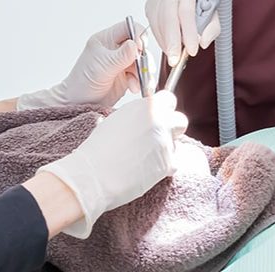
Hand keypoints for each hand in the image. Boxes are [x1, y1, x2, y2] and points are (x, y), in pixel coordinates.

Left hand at [17, 21, 144, 110]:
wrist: (78, 103)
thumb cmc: (84, 82)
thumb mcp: (102, 67)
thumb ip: (120, 56)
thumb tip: (135, 44)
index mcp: (106, 39)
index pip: (128, 27)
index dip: (138, 35)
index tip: (140, 49)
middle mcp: (115, 48)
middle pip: (138, 44)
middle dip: (143, 57)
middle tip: (143, 68)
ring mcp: (122, 62)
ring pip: (142, 60)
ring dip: (143, 72)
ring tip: (137, 84)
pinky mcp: (126, 76)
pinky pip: (141, 74)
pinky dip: (141, 81)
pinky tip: (134, 88)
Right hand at [39, 91, 187, 236]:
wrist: (94, 173)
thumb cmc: (100, 147)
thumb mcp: (120, 118)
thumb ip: (140, 114)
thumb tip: (148, 117)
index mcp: (148, 106)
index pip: (170, 100)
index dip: (164, 109)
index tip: (159, 116)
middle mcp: (161, 121)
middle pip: (180, 121)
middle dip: (171, 129)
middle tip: (156, 138)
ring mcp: (166, 143)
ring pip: (176, 144)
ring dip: (166, 149)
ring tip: (145, 156)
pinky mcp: (168, 164)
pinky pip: (174, 163)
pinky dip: (164, 166)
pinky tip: (147, 168)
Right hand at [147, 0, 220, 66]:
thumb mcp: (211, 5)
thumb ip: (212, 25)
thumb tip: (203, 43)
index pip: (187, 13)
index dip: (189, 33)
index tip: (192, 50)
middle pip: (169, 21)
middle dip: (173, 43)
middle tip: (175, 61)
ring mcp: (156, 1)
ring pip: (160, 28)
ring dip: (168, 45)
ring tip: (176, 56)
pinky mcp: (148, 8)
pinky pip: (154, 29)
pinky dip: (163, 41)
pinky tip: (170, 46)